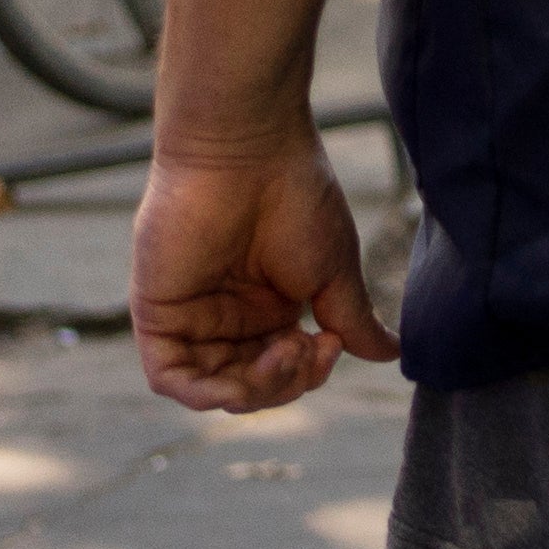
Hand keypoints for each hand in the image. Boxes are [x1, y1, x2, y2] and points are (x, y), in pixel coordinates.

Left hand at [132, 132, 395, 414]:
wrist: (247, 154)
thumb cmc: (296, 198)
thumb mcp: (334, 269)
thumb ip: (353, 317)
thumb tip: (390, 354)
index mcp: (271, 305)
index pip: (285, 367)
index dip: (310, 373)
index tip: (335, 342)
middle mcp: (230, 315)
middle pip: (250, 384)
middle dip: (285, 383)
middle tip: (311, 347)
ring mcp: (192, 317)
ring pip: (212, 387)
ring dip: (251, 391)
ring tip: (283, 354)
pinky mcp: (158, 315)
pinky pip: (170, 377)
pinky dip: (203, 393)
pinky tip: (235, 383)